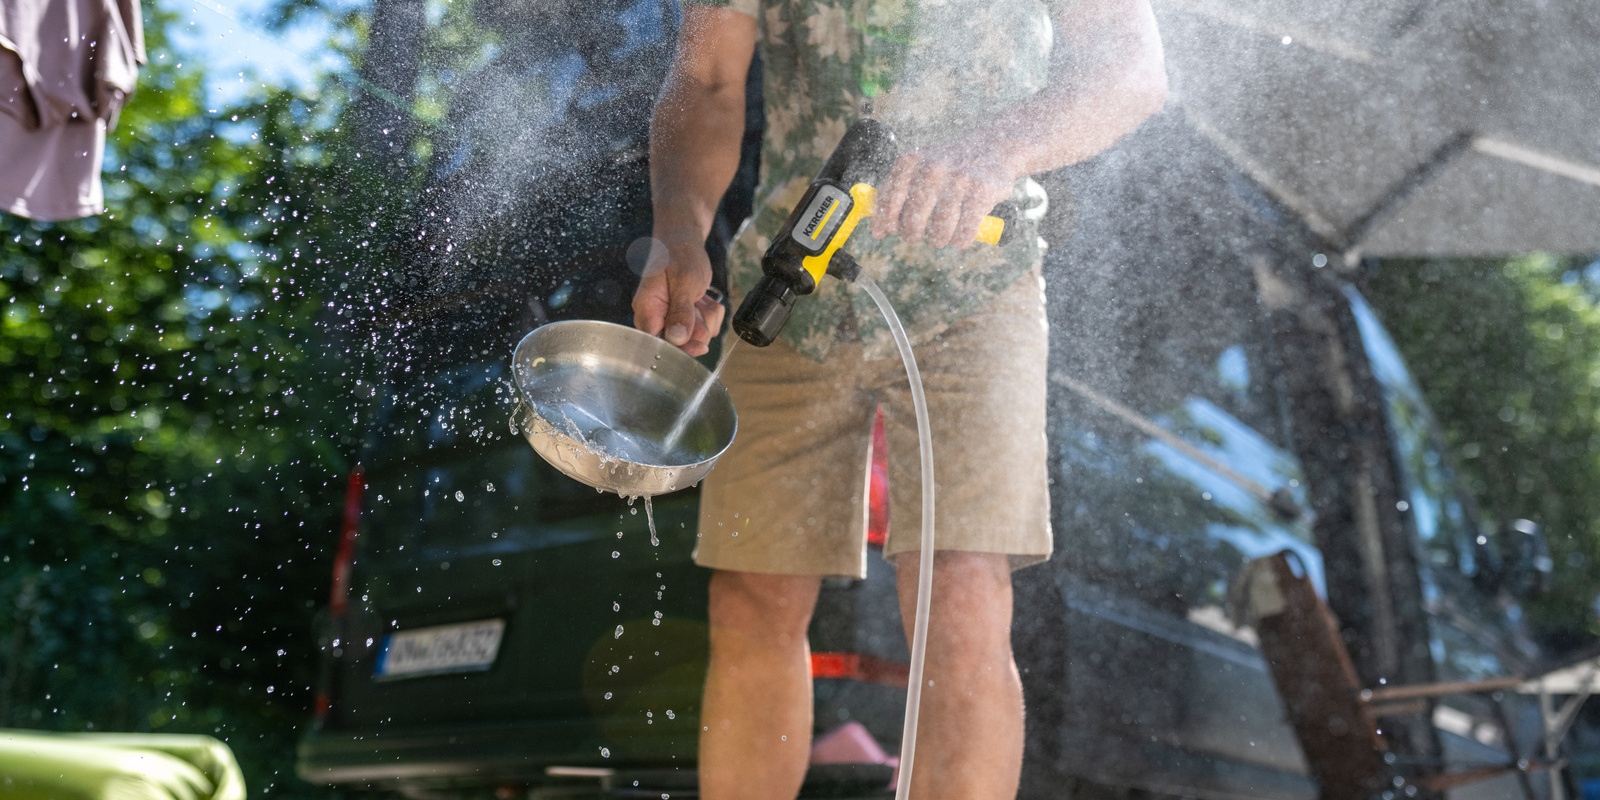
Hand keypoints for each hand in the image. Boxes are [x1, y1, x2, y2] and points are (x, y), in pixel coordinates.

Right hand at [631, 237, 725, 356]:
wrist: (683, 242)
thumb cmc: (680, 255)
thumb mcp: (684, 280)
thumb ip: (681, 310)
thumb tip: (676, 339)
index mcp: (647, 310)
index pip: (659, 343)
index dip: (681, 347)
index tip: (700, 343)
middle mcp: (655, 318)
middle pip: (681, 344)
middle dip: (698, 326)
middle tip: (698, 303)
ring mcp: (671, 319)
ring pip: (697, 336)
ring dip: (706, 317)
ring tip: (699, 295)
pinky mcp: (685, 318)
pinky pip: (706, 327)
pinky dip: (711, 313)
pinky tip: (703, 298)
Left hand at [871, 142, 1015, 249]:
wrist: (994, 147)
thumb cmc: (949, 166)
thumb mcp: (918, 167)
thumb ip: (894, 193)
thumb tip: (878, 231)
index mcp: (911, 161)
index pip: (887, 203)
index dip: (886, 222)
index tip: (888, 231)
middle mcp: (933, 169)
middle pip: (911, 225)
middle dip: (914, 235)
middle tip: (922, 232)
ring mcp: (959, 180)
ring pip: (938, 234)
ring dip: (939, 240)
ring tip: (944, 231)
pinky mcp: (981, 193)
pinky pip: (962, 236)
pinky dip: (961, 240)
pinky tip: (963, 232)